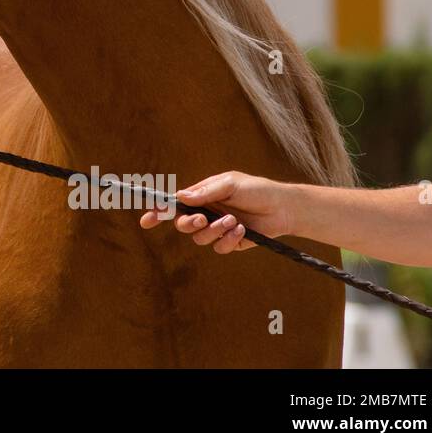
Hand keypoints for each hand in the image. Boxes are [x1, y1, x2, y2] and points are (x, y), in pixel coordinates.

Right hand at [139, 171, 294, 253]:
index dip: (158, 212)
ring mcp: (217, 229)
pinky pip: (220, 248)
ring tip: (234, 221)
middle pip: (182, 224)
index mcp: (202, 196)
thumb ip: (206, 192)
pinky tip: (242, 231)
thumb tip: (180, 197)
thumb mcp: (230, 184)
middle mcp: (206, 213)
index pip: (174, 204)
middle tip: (202, 219)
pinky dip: (229, 240)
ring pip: (200, 239)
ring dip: (215, 231)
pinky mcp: (231, 242)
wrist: (284, 208)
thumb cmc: (257, 190)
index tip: (147, 219)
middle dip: (188, 224)